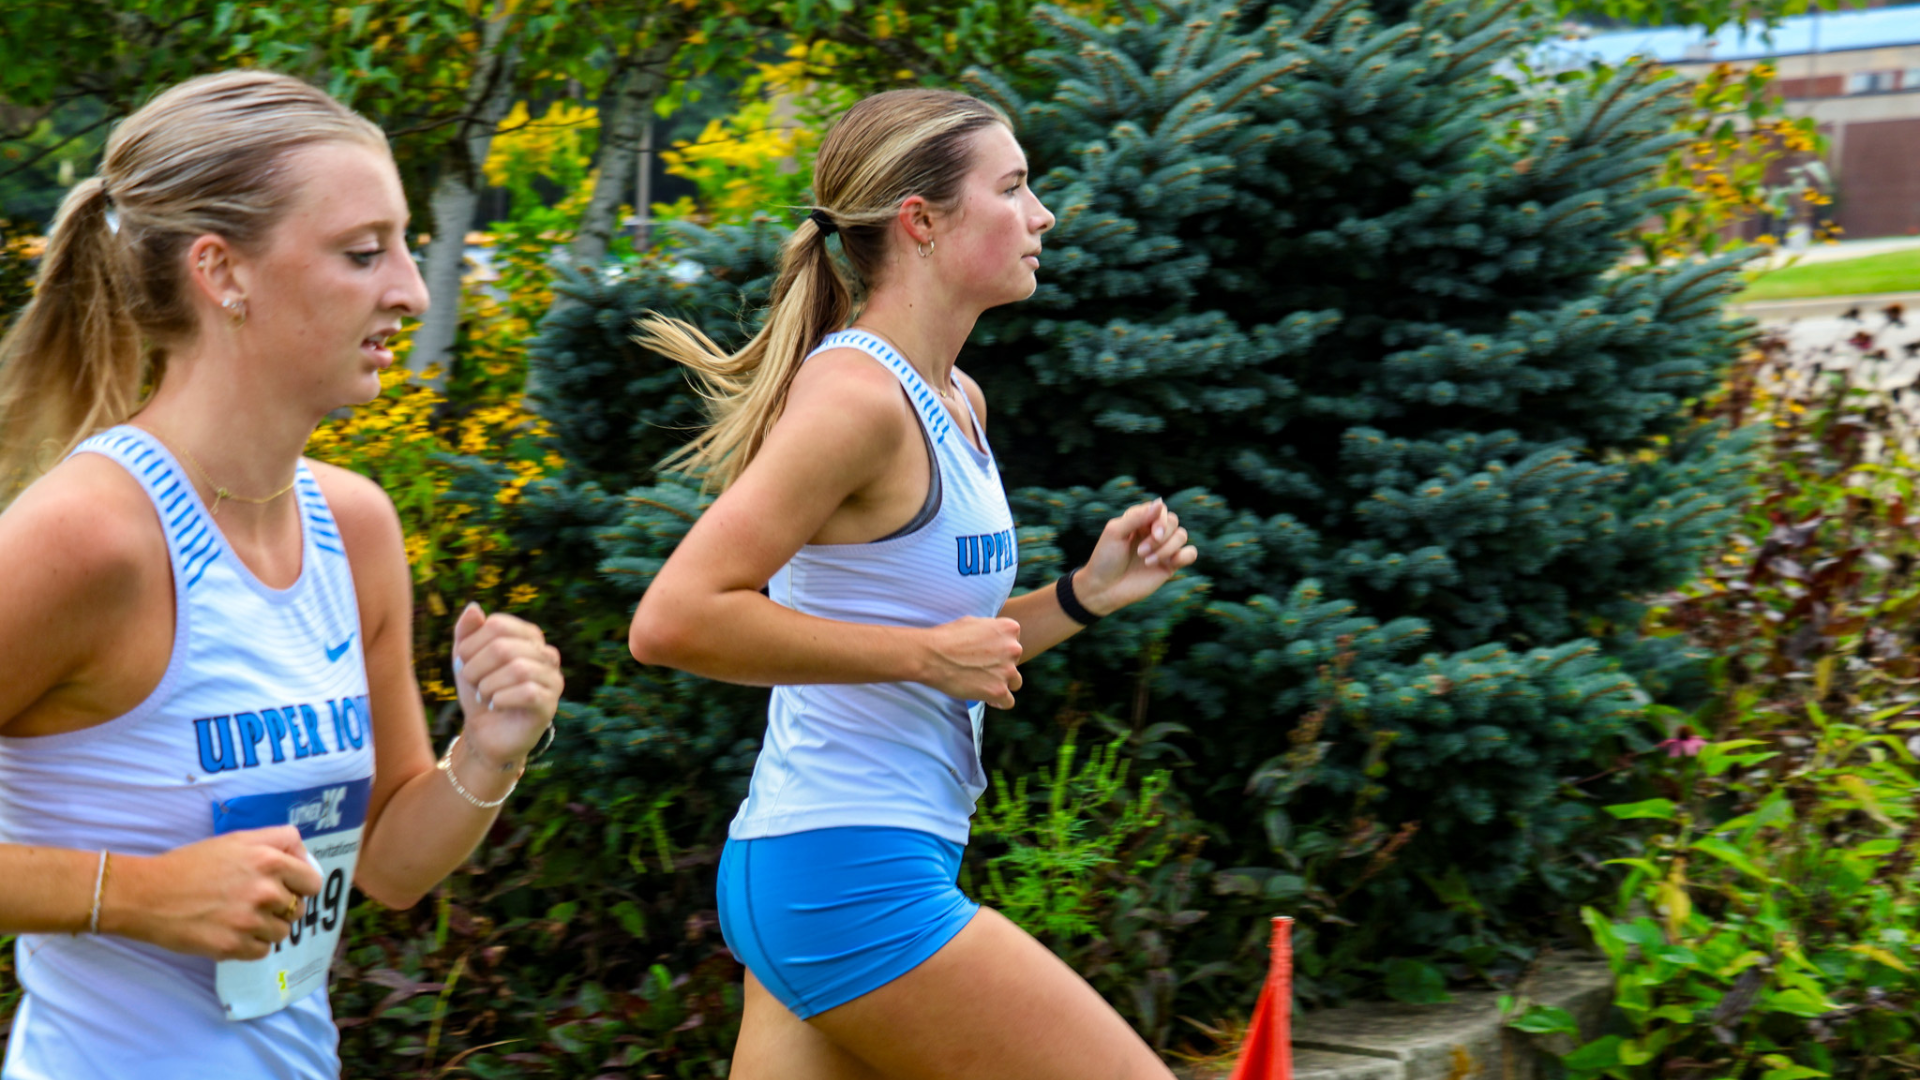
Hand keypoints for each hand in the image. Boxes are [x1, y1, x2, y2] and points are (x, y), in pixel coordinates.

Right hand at [104, 826, 321, 960]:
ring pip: (282, 932)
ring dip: (266, 927)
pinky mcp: (233, 946)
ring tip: (239, 916)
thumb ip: (276, 843)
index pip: (313, 880)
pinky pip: (263, 950)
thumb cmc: (191, 864)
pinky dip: (251, 945)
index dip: (301, 885)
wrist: (146, 894)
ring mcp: (249, 921)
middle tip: (254, 901)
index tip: (288, 887)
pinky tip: (231, 931)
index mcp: (269, 859)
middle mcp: (265, 890)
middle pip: (299, 908)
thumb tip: (305, 858)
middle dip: (281, 906)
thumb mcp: (237, 840)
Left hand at [452, 602, 562, 771]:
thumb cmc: (480, 690)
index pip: (498, 625)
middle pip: (504, 647)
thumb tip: (474, 607)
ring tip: (484, 695)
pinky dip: (502, 699)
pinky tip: (496, 705)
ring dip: (488, 685)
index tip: (463, 663)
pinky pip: (528, 693)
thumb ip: (466, 632)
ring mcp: (553, 679)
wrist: (486, 731)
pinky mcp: (550, 704)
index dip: (471, 645)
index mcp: (529, 637)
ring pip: (518, 669)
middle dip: (476, 668)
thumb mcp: (465, 659)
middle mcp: (546, 654)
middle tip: (473, 683)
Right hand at [920, 616, 1023, 708]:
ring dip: (1002, 683)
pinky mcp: (999, 690)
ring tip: (985, 684)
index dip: (1001, 649)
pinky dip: (999, 702)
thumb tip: (993, 637)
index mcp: (1009, 628)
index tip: (988, 654)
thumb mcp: (973, 622)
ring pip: (1015, 682)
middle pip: (1015, 662)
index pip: (1014, 641)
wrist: (931, 655)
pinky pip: (1008, 701)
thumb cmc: (946, 637)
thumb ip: (990, 630)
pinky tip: (988, 699)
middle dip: (1001, 666)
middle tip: (981, 669)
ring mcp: (1007, 671)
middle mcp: (1013, 648)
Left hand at [1074, 498, 1197, 615]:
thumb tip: (1160, 503)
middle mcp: (1152, 532)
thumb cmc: (1105, 559)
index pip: (1160, 509)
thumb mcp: (1115, 533)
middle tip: (1141, 552)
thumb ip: (1137, 517)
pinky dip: (1184, 556)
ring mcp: (1162, 548)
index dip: (1161, 520)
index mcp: (1139, 520)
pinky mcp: (1170, 565)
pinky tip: (1168, 564)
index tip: (1153, 534)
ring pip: (1182, 535)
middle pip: (1173, 521)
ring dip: (1167, 548)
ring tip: (1147, 562)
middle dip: (1161, 537)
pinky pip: (1190, 553)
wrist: (1104, 589)